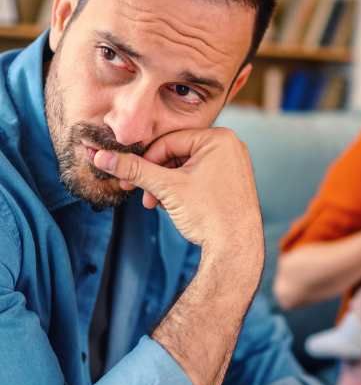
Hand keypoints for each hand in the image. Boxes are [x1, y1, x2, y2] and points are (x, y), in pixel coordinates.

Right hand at [92, 128, 262, 257]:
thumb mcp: (165, 188)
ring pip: (184, 166)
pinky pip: (197, 176)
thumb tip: (101, 157)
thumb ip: (133, 170)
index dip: (145, 161)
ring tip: (153, 203)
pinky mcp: (229, 180)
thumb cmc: (208, 214)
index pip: (168, 141)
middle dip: (154, 175)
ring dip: (164, 184)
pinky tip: (169, 204)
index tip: (127, 179)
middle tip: (135, 191)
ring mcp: (232, 163)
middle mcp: (230, 146)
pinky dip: (179, 188)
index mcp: (219, 138)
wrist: (235, 246)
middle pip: (176, 153)